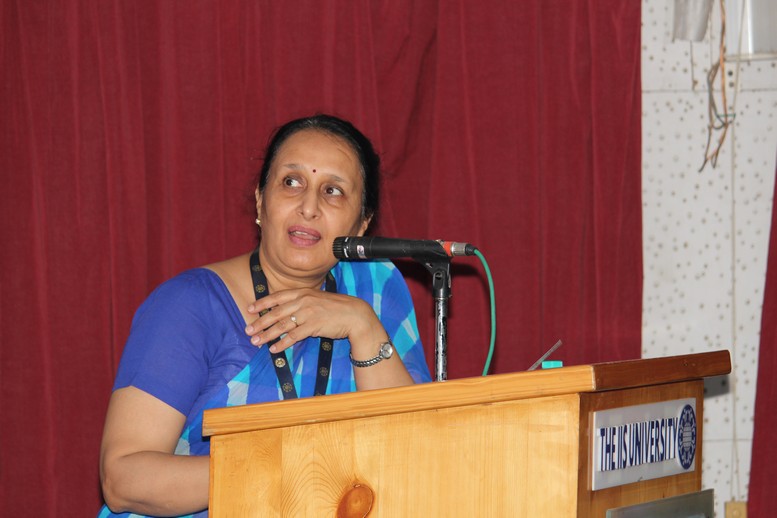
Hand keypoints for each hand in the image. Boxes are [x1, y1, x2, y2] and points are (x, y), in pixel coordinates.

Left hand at [245, 288, 379, 352]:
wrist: (355, 315)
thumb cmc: (337, 308)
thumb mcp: (317, 299)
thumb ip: (302, 302)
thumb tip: (286, 311)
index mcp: (303, 292)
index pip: (277, 296)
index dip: (262, 303)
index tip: (249, 309)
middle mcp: (303, 301)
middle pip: (276, 312)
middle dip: (260, 322)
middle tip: (247, 330)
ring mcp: (308, 313)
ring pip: (282, 325)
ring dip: (267, 335)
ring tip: (256, 342)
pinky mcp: (314, 326)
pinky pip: (293, 336)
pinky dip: (282, 343)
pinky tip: (274, 349)